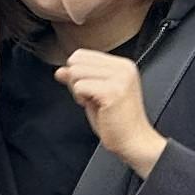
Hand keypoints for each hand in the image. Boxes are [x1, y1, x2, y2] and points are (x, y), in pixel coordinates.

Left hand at [57, 48, 167, 177]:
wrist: (133, 140)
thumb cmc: (116, 120)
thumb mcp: (94, 94)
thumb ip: (78, 78)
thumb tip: (60, 70)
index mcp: (122, 64)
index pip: (81, 54)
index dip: (77, 74)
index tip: (92, 90)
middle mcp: (123, 67)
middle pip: (76, 61)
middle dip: (76, 82)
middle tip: (93, 98)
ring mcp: (120, 78)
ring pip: (75, 72)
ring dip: (79, 91)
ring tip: (97, 103)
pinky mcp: (113, 91)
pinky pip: (79, 87)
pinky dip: (81, 99)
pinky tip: (98, 108)